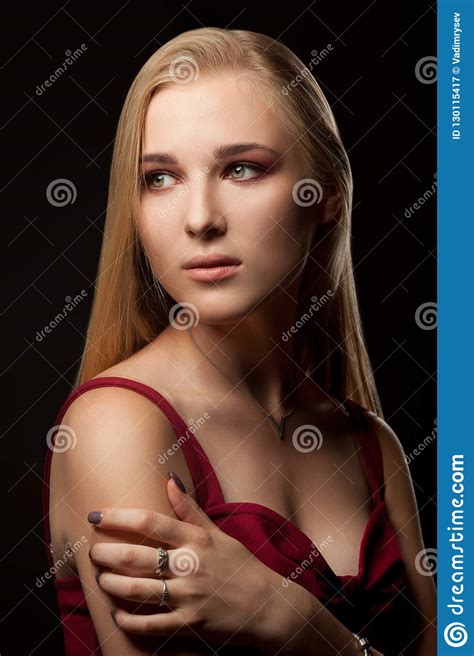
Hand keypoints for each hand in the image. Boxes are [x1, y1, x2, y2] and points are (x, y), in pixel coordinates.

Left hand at [87, 473, 280, 650]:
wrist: (267, 606)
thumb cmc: (240, 565)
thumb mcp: (218, 533)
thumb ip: (190, 509)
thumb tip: (169, 478)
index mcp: (196, 539)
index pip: (150, 522)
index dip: (118, 517)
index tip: (96, 514)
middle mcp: (190, 565)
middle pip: (135, 557)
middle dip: (106, 553)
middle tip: (92, 552)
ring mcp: (190, 596)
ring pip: (137, 591)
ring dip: (112, 584)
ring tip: (101, 579)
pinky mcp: (190, 624)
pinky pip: (150, 625)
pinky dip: (128, 621)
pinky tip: (117, 615)